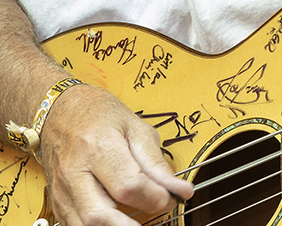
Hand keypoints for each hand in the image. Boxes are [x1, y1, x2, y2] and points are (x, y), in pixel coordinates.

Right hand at [39, 84, 193, 225]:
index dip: (156, 197)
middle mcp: (74, 171)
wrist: (61, 111)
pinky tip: (117, 221)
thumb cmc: (100, 116)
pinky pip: (75, 225)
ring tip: (137, 222)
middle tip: (156, 216)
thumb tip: (180, 189)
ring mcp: (61, 189)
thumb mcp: (136, 128)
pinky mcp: (57, 201)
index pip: (129, 186)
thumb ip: (156, 163)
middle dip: (131, 225)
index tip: (171, 197)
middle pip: (99, 214)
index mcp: (98, 147)